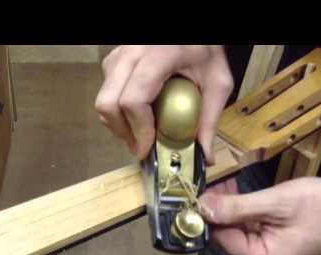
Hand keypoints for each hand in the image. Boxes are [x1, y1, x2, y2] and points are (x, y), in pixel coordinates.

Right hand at [95, 45, 233, 163]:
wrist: (190, 31)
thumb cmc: (204, 52)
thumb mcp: (217, 82)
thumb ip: (209, 119)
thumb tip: (204, 157)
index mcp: (157, 57)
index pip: (133, 100)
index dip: (138, 130)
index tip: (148, 148)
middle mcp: (130, 54)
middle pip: (108, 103)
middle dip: (122, 132)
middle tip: (140, 146)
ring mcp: (118, 56)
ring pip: (103, 100)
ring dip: (117, 124)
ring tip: (138, 133)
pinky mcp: (112, 60)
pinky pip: (105, 92)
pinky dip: (116, 111)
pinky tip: (135, 115)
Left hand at [200, 177, 320, 254]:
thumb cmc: (320, 206)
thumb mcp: (275, 203)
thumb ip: (237, 207)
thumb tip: (202, 207)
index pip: (221, 240)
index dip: (206, 218)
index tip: (193, 196)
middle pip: (226, 235)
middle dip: (216, 210)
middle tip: (204, 184)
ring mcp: (266, 253)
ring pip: (234, 228)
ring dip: (226, 206)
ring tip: (217, 184)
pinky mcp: (270, 242)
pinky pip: (246, 225)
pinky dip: (239, 209)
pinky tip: (231, 190)